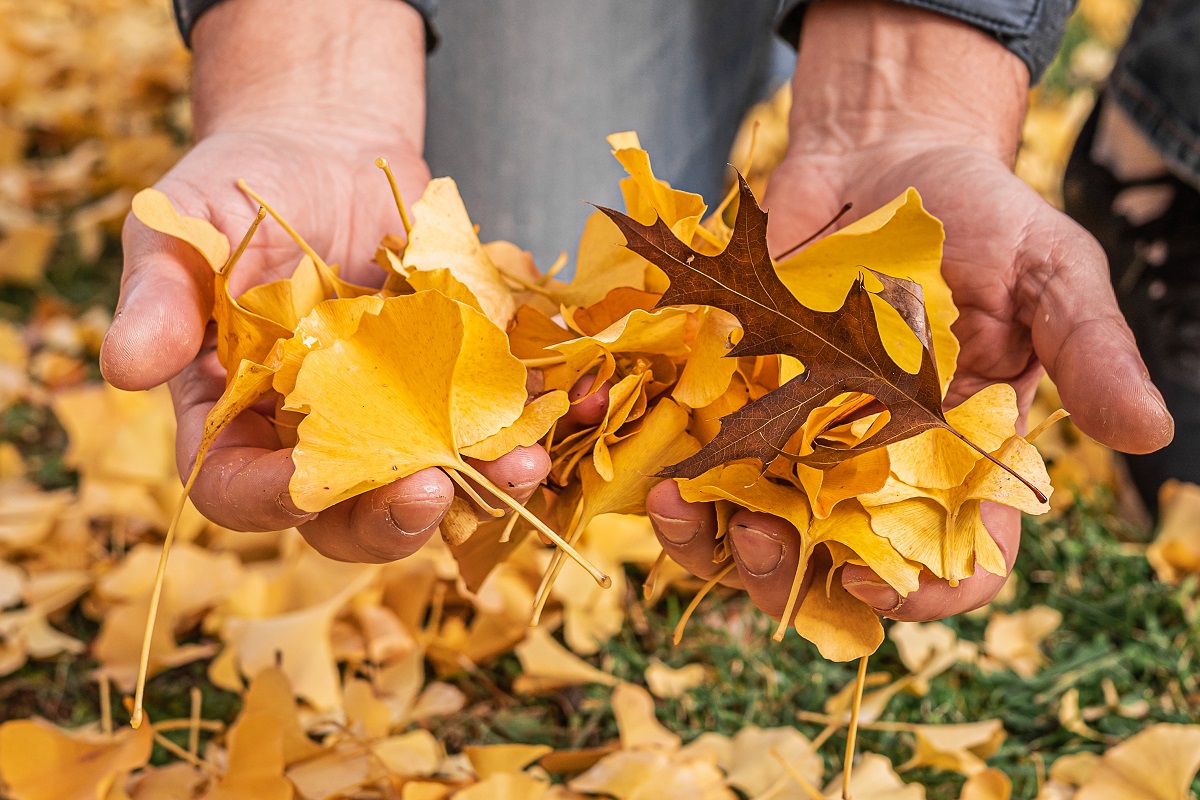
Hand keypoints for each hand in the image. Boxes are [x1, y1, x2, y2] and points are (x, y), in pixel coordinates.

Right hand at [99, 0, 554, 561]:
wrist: (330, 147)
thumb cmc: (242, 189)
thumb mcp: (183, 226)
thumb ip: (161, 295)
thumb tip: (124, 369)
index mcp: (238, 419)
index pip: (242, 490)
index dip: (270, 501)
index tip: (304, 486)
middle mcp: (321, 435)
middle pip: (349, 513)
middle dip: (391, 517)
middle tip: (430, 490)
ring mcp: (397, 415)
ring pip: (436, 480)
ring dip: (481, 487)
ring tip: (524, 466)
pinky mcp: (458, 383)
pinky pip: (497, 422)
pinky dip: (534, 422)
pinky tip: (568, 407)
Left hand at [646, 0, 1173, 623]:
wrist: (879, 157)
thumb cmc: (977, 218)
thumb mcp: (1048, 271)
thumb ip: (1087, 349)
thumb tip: (1151, 433)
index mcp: (960, 463)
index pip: (956, 566)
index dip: (924, 594)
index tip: (878, 581)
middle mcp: (876, 473)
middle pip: (834, 572)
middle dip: (793, 575)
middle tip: (767, 539)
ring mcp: (800, 446)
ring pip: (755, 541)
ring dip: (718, 549)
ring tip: (688, 511)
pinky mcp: (737, 410)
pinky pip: (704, 481)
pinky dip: (679, 495)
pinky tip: (663, 475)